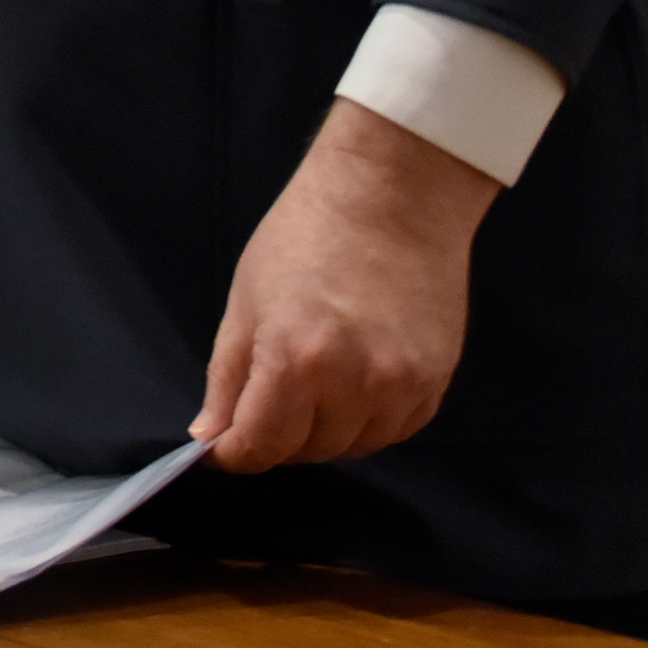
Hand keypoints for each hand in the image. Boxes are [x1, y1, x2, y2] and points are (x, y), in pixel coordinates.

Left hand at [191, 96, 497, 471]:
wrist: (392, 193)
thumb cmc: (305, 234)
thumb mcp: (246, 299)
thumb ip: (228, 376)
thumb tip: (211, 436)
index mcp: (294, 361)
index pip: (260, 446)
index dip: (235, 453)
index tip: (225, 447)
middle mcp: (353, 384)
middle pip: (307, 451)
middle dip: (279, 436)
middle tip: (269, 399)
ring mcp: (401, 386)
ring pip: (353, 445)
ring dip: (326, 429)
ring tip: (315, 380)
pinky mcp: (436, 381)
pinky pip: (394, 429)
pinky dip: (369, 418)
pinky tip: (356, 378)